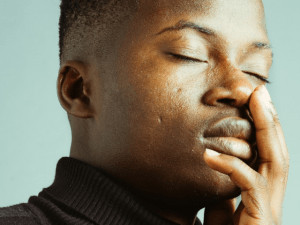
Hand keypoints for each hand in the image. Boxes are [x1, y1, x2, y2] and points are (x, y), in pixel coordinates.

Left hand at [203, 85, 288, 224]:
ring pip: (276, 159)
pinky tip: (209, 154)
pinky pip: (249, 184)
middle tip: (260, 90)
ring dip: (266, 129)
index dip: (262, 125)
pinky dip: (230, 165)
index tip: (252, 101)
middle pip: (277, 148)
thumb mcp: (219, 208)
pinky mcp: (262, 217)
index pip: (266, 150)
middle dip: (270, 118)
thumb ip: (221, 187)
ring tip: (254, 102)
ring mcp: (270, 206)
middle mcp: (271, 194)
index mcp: (261, 189)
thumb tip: (213, 159)